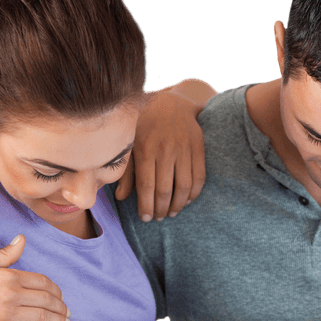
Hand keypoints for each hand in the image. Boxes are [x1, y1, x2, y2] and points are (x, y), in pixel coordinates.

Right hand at [0, 235, 69, 320]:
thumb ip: (5, 254)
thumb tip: (22, 239)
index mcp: (9, 277)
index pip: (44, 283)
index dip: (56, 291)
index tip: (60, 296)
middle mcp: (11, 295)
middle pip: (48, 300)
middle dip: (61, 307)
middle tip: (67, 313)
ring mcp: (7, 315)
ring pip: (43, 318)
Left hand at [114, 88, 205, 220]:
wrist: (172, 102)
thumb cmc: (146, 124)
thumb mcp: (130, 143)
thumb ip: (126, 170)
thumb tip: (121, 197)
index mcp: (146, 149)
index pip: (146, 186)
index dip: (146, 206)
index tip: (145, 218)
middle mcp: (165, 150)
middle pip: (164, 190)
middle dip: (161, 209)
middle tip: (158, 218)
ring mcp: (184, 149)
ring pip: (183, 186)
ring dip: (178, 205)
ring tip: (172, 212)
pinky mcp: (198, 147)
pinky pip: (199, 176)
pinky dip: (194, 193)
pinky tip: (186, 200)